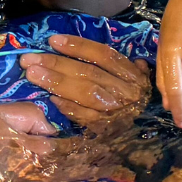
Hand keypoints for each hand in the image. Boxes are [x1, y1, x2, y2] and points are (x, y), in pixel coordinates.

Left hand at [21, 35, 152, 125]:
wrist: (151, 141)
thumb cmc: (141, 105)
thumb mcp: (142, 82)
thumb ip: (129, 68)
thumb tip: (129, 58)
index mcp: (133, 75)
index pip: (104, 56)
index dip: (79, 46)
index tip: (53, 40)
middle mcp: (127, 92)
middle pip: (89, 73)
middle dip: (58, 64)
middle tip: (30, 59)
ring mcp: (117, 111)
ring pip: (86, 93)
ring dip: (57, 82)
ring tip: (32, 74)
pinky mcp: (107, 129)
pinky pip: (86, 116)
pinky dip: (68, 107)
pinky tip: (50, 99)